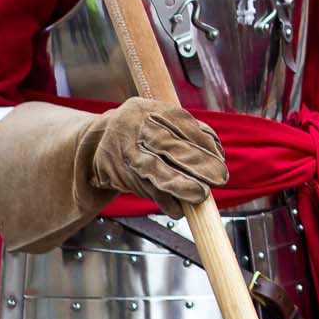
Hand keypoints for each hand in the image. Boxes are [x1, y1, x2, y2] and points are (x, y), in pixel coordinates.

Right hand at [84, 98, 228, 213]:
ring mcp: (126, 152)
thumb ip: (190, 131)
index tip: (220, 157)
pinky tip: (179, 208)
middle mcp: (136, 128)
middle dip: (196, 163)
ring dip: (179, 185)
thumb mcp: (162, 119)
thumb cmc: (143, 130)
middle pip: (168, 145)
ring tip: (200, 195)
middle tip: (218, 177)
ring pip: (154, 170)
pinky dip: (164, 201)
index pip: (182, 123)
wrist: (99, 141)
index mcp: (150, 109)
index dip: (203, 142)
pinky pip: (145, 189)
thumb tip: (217, 152)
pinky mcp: (119, 174)